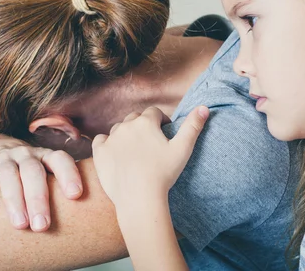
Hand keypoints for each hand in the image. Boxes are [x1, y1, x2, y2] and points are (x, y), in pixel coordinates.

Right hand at [0, 131, 82, 230]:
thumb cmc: (26, 169)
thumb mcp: (43, 170)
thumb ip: (58, 187)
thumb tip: (84, 217)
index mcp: (45, 156)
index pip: (60, 159)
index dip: (69, 174)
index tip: (76, 194)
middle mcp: (26, 155)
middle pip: (33, 172)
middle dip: (39, 199)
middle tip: (43, 226)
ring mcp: (3, 158)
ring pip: (9, 175)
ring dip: (15, 200)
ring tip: (20, 225)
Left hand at [92, 106, 208, 209]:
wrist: (139, 197)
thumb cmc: (163, 174)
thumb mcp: (183, 149)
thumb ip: (193, 126)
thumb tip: (204, 108)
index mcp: (146, 122)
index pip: (154, 112)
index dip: (161, 121)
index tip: (165, 132)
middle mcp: (126, 126)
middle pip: (135, 118)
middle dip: (143, 125)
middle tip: (150, 143)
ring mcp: (111, 138)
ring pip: (119, 129)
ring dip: (126, 134)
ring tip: (134, 150)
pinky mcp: (100, 153)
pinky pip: (100, 140)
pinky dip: (107, 143)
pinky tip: (114, 152)